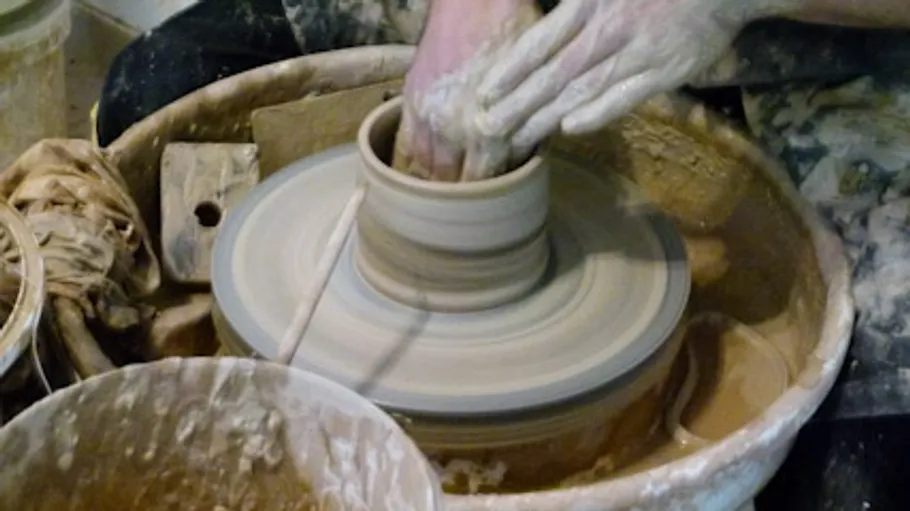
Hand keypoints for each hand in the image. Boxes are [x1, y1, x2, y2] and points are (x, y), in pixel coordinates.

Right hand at [392, 0, 541, 181]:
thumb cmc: (516, 32)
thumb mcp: (536, 84)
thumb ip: (531, 125)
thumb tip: (529, 156)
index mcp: (486, 132)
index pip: (483, 184)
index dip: (490, 193)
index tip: (498, 194)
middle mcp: (450, 131)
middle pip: (451, 184)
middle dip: (463, 190)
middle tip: (476, 193)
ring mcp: (426, 115)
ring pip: (424, 168)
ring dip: (437, 177)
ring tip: (452, 178)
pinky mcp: (410, 98)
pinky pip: (406, 143)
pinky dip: (416, 157)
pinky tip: (429, 160)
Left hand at [476, 0, 794, 156]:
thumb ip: (574, 6)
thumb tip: (546, 28)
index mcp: (589, 2)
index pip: (540, 42)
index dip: (511, 70)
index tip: (485, 94)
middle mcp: (608, 28)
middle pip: (553, 73)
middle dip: (517, 103)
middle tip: (488, 129)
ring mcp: (636, 52)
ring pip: (582, 90)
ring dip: (546, 116)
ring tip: (517, 139)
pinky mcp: (665, 72)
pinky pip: (625, 96)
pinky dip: (598, 112)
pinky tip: (570, 128)